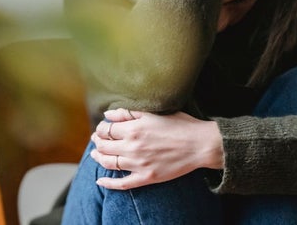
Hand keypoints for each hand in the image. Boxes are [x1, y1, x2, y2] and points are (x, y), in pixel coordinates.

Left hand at [90, 108, 223, 189]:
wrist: (200, 145)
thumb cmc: (180, 125)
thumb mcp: (154, 113)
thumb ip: (129, 113)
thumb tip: (107, 115)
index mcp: (133, 129)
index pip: (106, 130)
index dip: (101, 128)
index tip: (102, 128)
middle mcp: (132, 147)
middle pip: (104, 146)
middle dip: (97, 142)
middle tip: (96, 140)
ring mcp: (138, 164)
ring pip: (108, 163)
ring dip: (98, 158)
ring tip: (96, 154)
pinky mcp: (146, 178)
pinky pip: (122, 183)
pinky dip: (108, 184)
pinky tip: (100, 181)